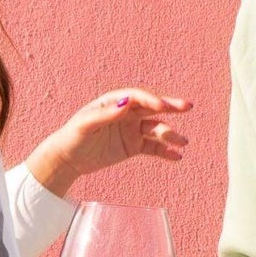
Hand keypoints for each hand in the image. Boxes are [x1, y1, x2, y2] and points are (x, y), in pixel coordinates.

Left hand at [25, 89, 191, 197]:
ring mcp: (132, 130)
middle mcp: (126, 113)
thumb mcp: (85, 125)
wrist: (68, 159)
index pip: (137, 97)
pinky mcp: (133, 146)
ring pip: (155, 129)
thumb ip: (105, 115)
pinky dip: (166, 152)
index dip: (150, 100)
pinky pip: (153, 148)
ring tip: (183, 142)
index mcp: (114, 102)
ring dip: (170, 135)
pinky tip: (177, 157)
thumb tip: (125, 103)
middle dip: (170, 107)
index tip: (162, 106)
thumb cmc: (72, 137)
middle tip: (187, 106)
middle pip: (152, 108)